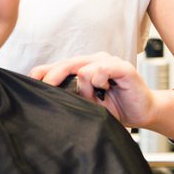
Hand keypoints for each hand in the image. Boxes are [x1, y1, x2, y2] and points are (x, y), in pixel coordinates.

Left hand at [30, 52, 156, 127]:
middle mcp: (96, 60)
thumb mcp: (88, 104)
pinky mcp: (124, 68)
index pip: (60, 65)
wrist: (142, 112)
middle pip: (68, 63)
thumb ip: (73, 96)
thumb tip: (50, 96)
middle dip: (53, 75)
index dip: (44, 72)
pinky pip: (103, 69)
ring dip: (84, 87)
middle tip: (45, 87)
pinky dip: (99, 79)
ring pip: (84, 67)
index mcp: (86, 67)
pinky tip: (104, 88)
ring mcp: (110, 62)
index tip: (31, 82)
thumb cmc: (116, 108)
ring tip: (95, 98)